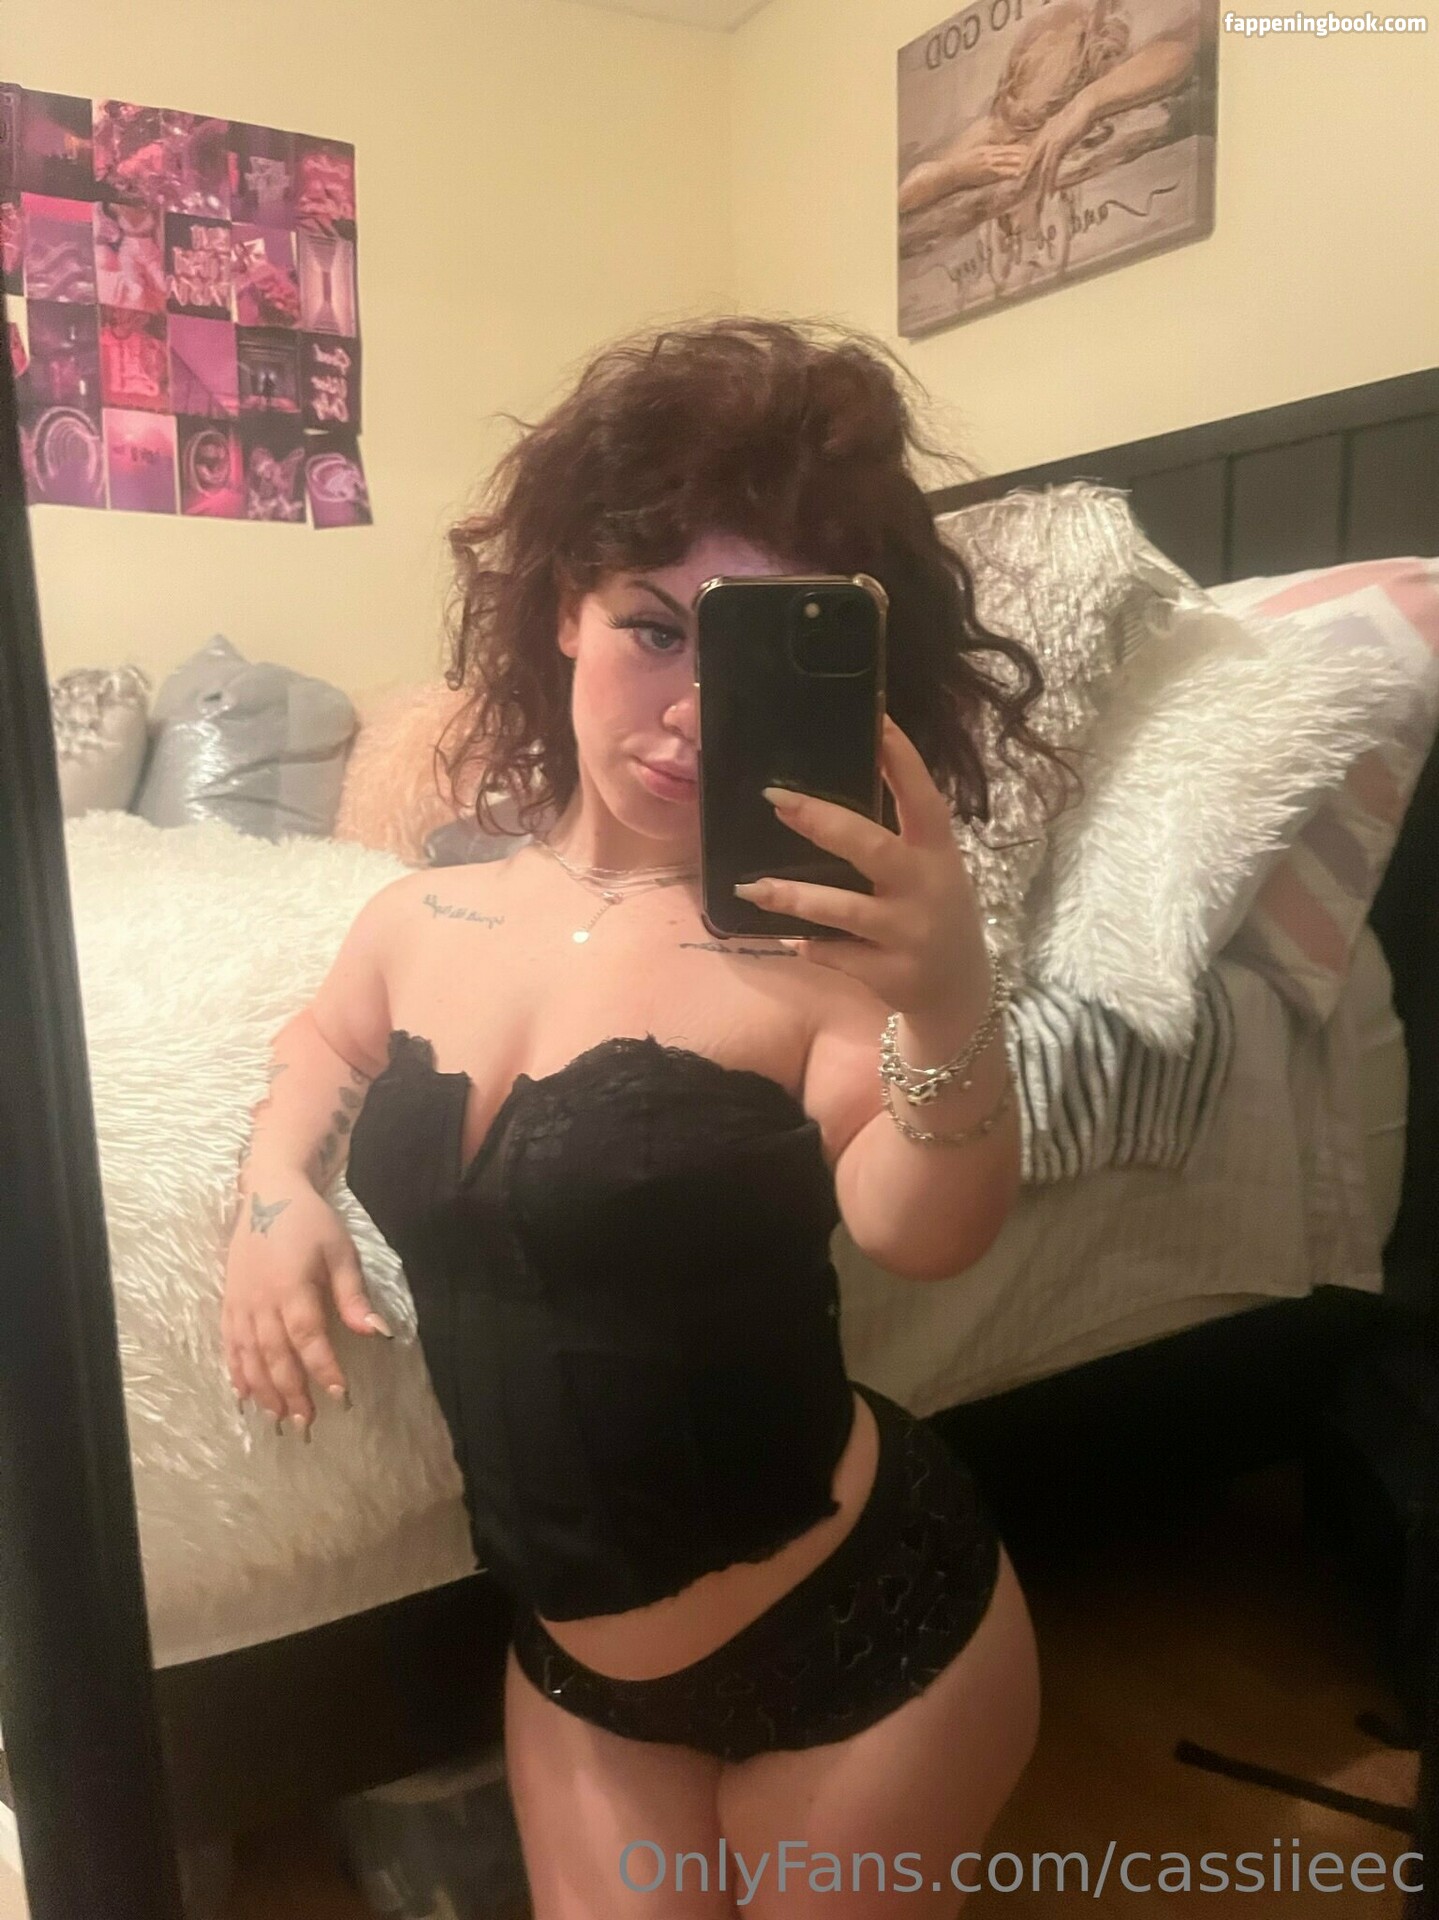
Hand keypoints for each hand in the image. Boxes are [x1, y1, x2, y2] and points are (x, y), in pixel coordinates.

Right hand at [221, 1173, 390, 1434]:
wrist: (269, 1193)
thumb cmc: (311, 1222)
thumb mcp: (340, 1252)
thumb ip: (353, 1296)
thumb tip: (378, 1333)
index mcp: (292, 1287)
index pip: (308, 1338)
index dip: (323, 1368)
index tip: (341, 1394)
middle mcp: (262, 1301)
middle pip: (276, 1356)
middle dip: (292, 1391)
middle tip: (308, 1421)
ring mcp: (241, 1303)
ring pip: (250, 1356)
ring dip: (264, 1389)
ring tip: (280, 1416)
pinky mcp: (228, 1302)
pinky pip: (229, 1344)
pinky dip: (237, 1371)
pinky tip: (245, 1394)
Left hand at [733, 714, 989, 1022]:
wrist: (960, 991)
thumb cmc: (933, 911)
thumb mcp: (930, 867)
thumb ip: (895, 835)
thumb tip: (827, 794)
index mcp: (938, 851)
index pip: (922, 796)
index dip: (901, 758)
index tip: (876, 718)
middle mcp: (926, 887)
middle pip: (873, 847)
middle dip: (823, 822)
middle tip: (775, 799)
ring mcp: (909, 933)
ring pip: (844, 909)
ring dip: (795, 896)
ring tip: (750, 887)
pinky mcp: (892, 973)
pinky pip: (839, 955)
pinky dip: (812, 945)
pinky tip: (788, 938)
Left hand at [1016, 97, 1092, 203]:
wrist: (1087, 104)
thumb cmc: (1081, 113)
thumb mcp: (1065, 126)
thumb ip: (1060, 134)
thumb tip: (1060, 140)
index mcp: (1044, 133)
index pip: (1031, 152)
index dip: (1025, 165)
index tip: (1020, 177)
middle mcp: (1043, 138)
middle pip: (1030, 161)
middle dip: (1024, 177)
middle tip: (1017, 190)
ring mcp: (1049, 142)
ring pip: (1040, 168)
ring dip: (1037, 184)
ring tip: (1034, 197)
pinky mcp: (1058, 145)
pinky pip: (1051, 167)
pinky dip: (1050, 181)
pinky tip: (1050, 192)